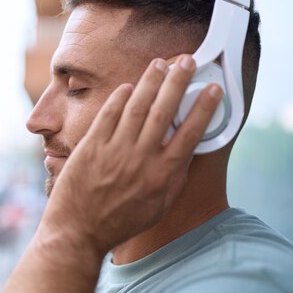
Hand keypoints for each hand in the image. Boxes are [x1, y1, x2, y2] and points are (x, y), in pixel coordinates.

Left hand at [40, 55, 222, 255]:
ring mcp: (115, 151)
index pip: (190, 133)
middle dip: (178, 81)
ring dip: (150, 81)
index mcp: (163, 174)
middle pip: (164, 111)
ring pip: (137, 106)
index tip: (213, 88)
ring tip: (160, 64)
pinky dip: (119, 98)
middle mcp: (141, 158)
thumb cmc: (121, 221)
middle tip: (186, 61)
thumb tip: (188, 149)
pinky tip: (128, 86)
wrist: (80, 232)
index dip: (204, 107)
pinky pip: (108, 115)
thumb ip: (175, 176)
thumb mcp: (159, 206)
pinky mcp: (91, 146)